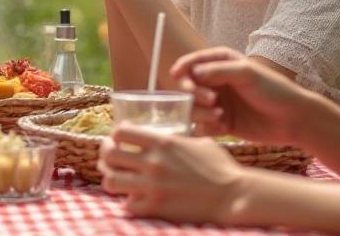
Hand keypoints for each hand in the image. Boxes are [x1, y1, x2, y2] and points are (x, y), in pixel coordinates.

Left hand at [99, 124, 243, 223]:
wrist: (233, 195)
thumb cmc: (221, 166)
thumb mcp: (199, 141)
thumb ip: (178, 138)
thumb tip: (172, 133)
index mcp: (163, 142)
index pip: (121, 132)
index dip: (116, 135)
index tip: (120, 138)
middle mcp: (153, 163)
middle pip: (109, 155)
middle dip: (105, 155)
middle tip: (111, 158)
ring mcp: (153, 186)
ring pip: (111, 181)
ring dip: (112, 179)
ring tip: (118, 179)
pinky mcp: (157, 208)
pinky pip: (128, 205)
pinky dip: (129, 202)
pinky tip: (135, 199)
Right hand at [170, 47, 312, 145]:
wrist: (293, 119)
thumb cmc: (274, 90)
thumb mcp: (247, 74)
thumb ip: (219, 71)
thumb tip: (193, 73)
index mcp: (220, 63)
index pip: (192, 63)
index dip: (182, 68)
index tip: (177, 76)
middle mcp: (215, 82)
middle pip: (187, 87)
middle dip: (193, 93)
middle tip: (210, 99)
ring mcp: (217, 103)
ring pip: (192, 108)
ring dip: (199, 112)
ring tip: (218, 115)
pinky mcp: (221, 123)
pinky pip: (201, 126)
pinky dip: (206, 127)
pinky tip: (223, 128)